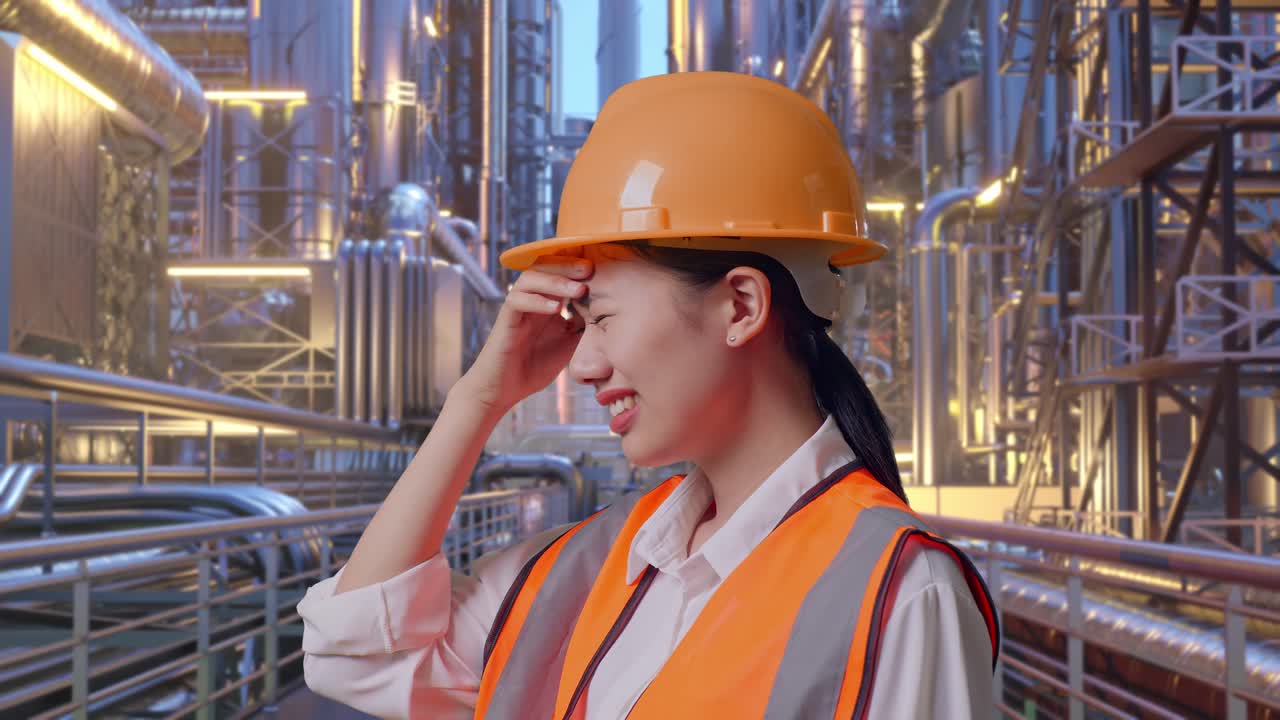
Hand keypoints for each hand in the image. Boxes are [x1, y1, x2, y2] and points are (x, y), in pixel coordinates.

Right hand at [456, 255, 591, 415]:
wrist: (504, 389)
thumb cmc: (535, 366)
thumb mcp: (569, 344)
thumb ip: (582, 326)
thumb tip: (606, 312)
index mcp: (547, 301)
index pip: (559, 272)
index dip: (577, 267)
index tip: (601, 269)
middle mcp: (531, 299)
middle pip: (544, 266)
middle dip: (568, 265)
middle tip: (589, 269)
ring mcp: (517, 308)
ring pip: (530, 279)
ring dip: (555, 281)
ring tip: (578, 289)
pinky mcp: (506, 320)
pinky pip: (517, 301)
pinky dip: (537, 301)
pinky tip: (555, 309)